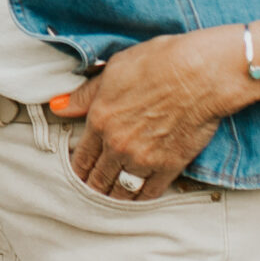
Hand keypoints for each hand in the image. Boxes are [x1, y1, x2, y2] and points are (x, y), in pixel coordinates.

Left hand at [49, 27, 242, 200]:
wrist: (200, 74)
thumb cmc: (159, 63)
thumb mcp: (114, 70)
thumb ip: (85, 94)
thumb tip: (59, 106)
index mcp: (100, 120)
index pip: (81, 157)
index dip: (78, 168)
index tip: (79, 172)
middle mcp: (117, 144)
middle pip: (98, 178)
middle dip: (92, 185)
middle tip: (92, 188)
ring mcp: (143, 159)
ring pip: (120, 191)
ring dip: (113, 195)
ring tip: (110, 196)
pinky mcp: (169, 167)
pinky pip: (149, 193)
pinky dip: (140, 198)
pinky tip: (137, 196)